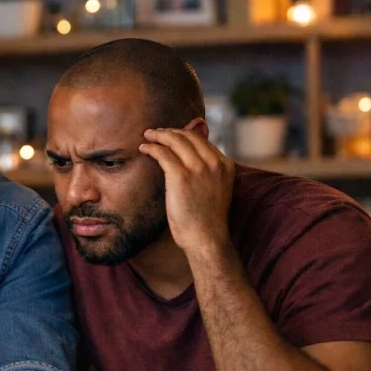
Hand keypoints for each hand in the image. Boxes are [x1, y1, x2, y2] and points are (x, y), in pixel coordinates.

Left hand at [139, 122, 235, 253]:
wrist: (206, 239)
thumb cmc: (207, 221)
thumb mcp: (215, 191)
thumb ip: (208, 173)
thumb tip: (194, 161)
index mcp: (225, 165)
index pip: (202, 141)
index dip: (184, 135)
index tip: (171, 136)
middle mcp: (214, 163)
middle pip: (189, 136)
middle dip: (170, 131)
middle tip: (156, 132)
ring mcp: (198, 168)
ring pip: (175, 140)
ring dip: (159, 135)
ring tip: (148, 136)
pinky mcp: (181, 176)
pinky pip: (163, 153)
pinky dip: (152, 148)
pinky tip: (144, 149)